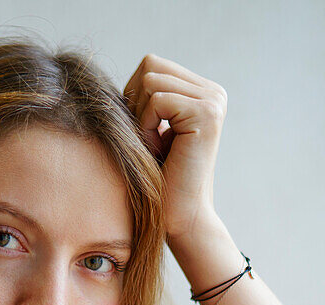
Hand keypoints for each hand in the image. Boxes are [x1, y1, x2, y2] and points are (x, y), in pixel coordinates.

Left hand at [123, 54, 227, 244]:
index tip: (145, 135)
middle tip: (148, 141)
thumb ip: (142, 99)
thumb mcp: (149, 131)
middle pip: (150, 65)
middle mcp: (213, 93)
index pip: (152, 66)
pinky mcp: (206, 113)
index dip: (135, 97)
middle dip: (136, 103)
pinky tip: (160, 152)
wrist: (180, 218)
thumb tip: (110, 80)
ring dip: (141, 118)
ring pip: (151, 80)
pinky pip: (157, 99)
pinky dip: (148, 127)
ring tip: (155, 148)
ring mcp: (213, 101)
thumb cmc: (159, 180)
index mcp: (203, 93)